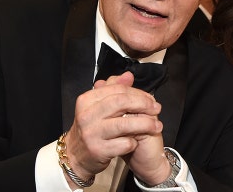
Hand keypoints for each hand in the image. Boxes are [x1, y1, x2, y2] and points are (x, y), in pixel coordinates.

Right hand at [63, 72, 162, 186]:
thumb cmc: (91, 129)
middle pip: (122, 103)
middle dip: (144, 104)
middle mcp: (87, 115)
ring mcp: (91, 133)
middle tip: (157, 108)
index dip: (138, 93)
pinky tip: (136, 142)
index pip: (118, 90)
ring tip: (157, 125)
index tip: (150, 98)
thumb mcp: (97, 106)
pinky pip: (124, 143)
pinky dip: (134, 142)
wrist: (75, 156)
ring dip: (146, 124)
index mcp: (86, 100)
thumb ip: (113, 89)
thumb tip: (128, 76)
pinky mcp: (98, 150)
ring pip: (125, 124)